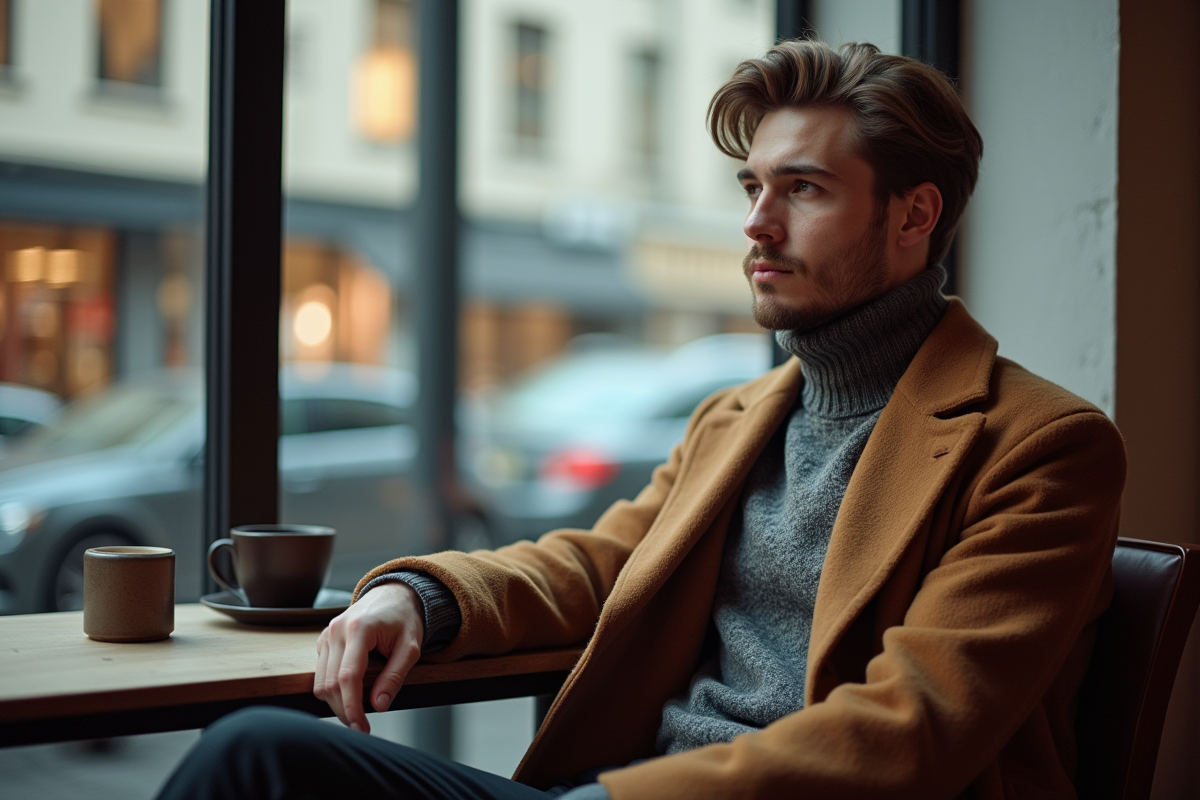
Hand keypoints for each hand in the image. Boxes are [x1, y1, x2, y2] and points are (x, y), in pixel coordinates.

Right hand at [314, 581, 424, 732]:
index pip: (348, 678)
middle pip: (330, 684)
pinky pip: (320, 673)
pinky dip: (331, 689)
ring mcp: (327, 635)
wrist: (392, 594)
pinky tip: (349, 694)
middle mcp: (337, 631)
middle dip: (344, 710)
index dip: (352, 707)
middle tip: (361, 726)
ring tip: (356, 713)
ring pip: (320, 682)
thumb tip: (379, 705)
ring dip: (335, 703)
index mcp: (359, 629)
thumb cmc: (404, 618)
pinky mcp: (323, 640)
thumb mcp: (411, 647)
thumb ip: (395, 676)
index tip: (361, 728)